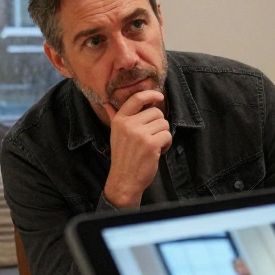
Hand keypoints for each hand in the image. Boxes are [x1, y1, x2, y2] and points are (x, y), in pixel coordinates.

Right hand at [102, 91, 170, 207]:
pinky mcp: (151, 144)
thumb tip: (106, 103)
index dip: (150, 94)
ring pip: (164, 123)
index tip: (159, 96)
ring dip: (163, 135)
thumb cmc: (123, 157)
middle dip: (159, 124)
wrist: (124, 179)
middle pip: (156, 112)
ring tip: (154, 145)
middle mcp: (128, 124)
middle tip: (152, 137)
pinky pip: (167, 135)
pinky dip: (167, 144)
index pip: (136, 99)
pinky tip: (158, 151)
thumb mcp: (115, 135)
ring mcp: (140, 134)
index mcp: (120, 120)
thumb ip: (113, 117)